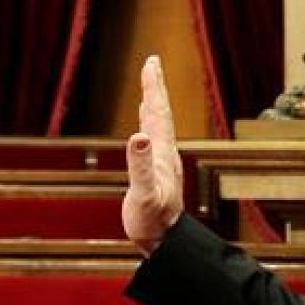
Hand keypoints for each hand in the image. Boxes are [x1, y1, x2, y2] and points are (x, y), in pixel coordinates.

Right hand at [123, 56, 184, 254]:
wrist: (166, 242)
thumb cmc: (153, 222)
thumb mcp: (143, 194)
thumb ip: (140, 166)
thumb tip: (137, 135)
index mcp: (161, 154)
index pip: (157, 113)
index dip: (154, 87)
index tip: (151, 61)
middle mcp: (165, 155)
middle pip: (160, 114)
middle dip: (155, 88)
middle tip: (152, 64)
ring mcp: (163, 165)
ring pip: (159, 127)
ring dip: (154, 105)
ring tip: (150, 89)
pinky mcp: (158, 176)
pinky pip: (153, 144)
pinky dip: (149, 128)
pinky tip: (145, 131)